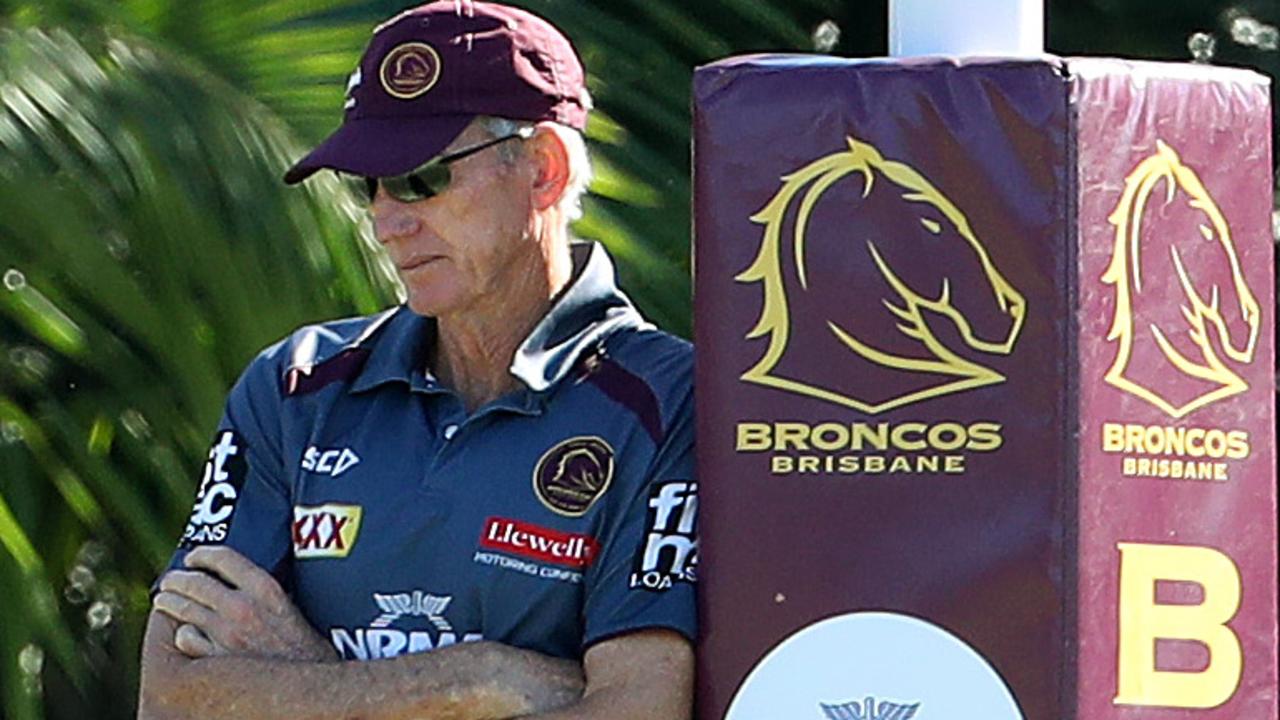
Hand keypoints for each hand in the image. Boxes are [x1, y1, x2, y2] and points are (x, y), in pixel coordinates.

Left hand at [153, 546, 335, 662]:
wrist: (310, 685)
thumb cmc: (307, 649)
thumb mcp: (292, 607)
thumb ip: (265, 593)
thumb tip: (241, 583)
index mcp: (265, 589)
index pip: (223, 558)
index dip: (202, 554)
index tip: (194, 557)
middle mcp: (242, 608)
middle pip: (196, 582)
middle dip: (177, 578)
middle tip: (170, 580)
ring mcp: (225, 635)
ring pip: (184, 609)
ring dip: (169, 602)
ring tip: (164, 600)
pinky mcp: (215, 661)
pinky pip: (186, 640)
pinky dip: (183, 635)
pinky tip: (185, 633)